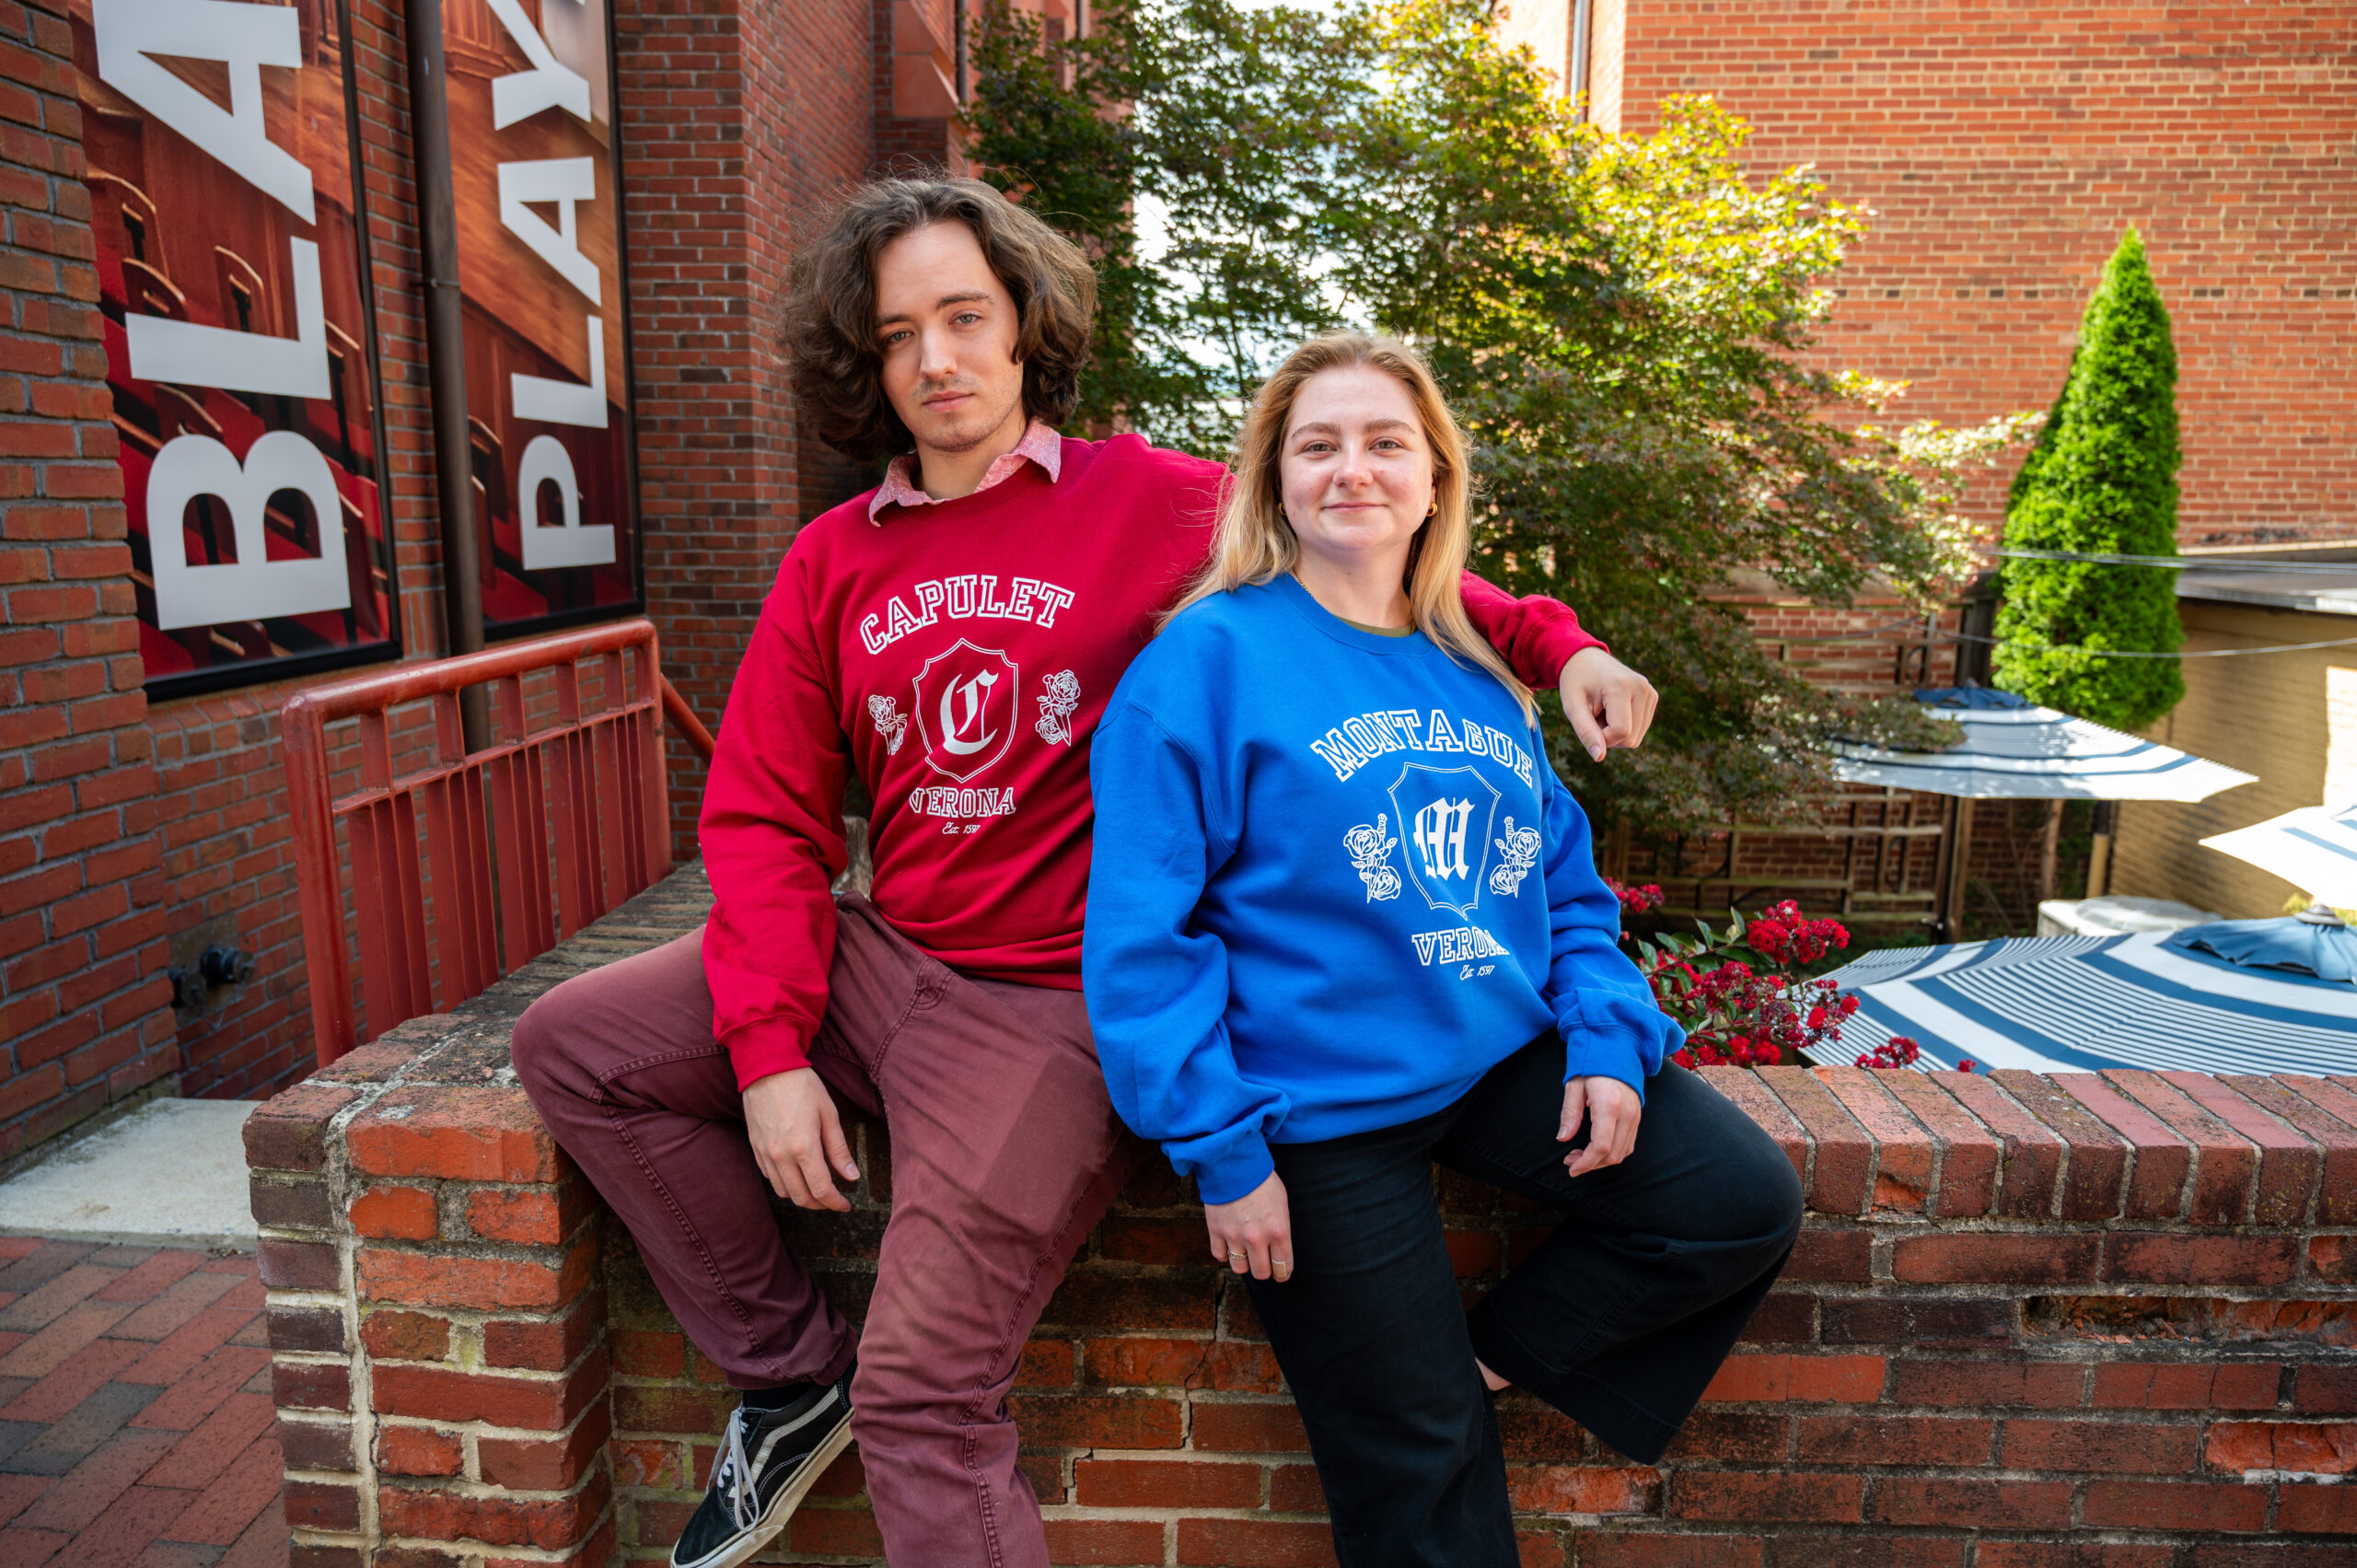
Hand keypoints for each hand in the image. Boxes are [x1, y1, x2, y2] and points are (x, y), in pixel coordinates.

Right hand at [744, 1068, 858, 1210]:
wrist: (766, 1067)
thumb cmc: (803, 1086)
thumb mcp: (829, 1114)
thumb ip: (839, 1149)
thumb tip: (852, 1177)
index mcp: (804, 1147)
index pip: (821, 1189)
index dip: (836, 1203)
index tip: (846, 1205)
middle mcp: (781, 1156)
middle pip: (801, 1198)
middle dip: (820, 1205)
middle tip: (834, 1200)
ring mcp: (765, 1153)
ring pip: (783, 1192)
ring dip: (802, 1196)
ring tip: (816, 1188)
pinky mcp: (755, 1148)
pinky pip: (770, 1178)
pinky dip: (785, 1184)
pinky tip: (797, 1174)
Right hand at [1204, 1171, 1292, 1281]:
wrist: (1234, 1162)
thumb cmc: (1261, 1180)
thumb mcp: (1282, 1204)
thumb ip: (1281, 1229)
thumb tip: (1278, 1250)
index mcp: (1278, 1230)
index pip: (1283, 1267)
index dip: (1283, 1272)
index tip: (1281, 1272)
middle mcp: (1257, 1238)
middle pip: (1261, 1273)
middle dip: (1264, 1269)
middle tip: (1263, 1261)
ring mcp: (1234, 1236)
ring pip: (1239, 1267)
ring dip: (1244, 1261)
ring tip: (1245, 1251)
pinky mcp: (1215, 1231)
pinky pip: (1220, 1256)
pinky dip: (1224, 1252)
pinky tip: (1230, 1242)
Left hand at [1558, 647, 1657, 760]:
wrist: (1586, 659)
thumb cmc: (1576, 683)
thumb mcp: (1573, 707)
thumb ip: (1586, 732)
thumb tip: (1599, 757)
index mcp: (1621, 687)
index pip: (1621, 733)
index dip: (1602, 738)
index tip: (1588, 723)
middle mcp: (1642, 688)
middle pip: (1631, 739)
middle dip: (1608, 735)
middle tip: (1594, 713)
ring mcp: (1650, 691)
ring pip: (1636, 737)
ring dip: (1615, 731)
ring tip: (1603, 709)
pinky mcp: (1652, 696)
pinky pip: (1640, 729)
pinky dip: (1624, 725)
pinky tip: (1613, 708)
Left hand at [1559, 1076, 1641, 1177]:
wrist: (1617, 1052)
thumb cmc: (1592, 1066)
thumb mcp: (1574, 1085)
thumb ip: (1570, 1113)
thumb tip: (1563, 1138)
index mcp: (1609, 1105)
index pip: (1601, 1146)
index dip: (1586, 1162)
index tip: (1572, 1168)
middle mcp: (1627, 1113)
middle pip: (1613, 1154)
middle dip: (1591, 1164)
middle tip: (1571, 1161)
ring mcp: (1635, 1116)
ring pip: (1622, 1153)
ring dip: (1601, 1161)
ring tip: (1580, 1156)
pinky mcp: (1637, 1117)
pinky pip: (1628, 1145)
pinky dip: (1612, 1153)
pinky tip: (1596, 1150)